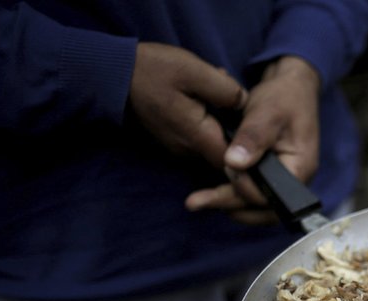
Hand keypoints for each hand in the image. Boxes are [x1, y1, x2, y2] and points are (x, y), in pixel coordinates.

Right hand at [129, 42, 246, 169]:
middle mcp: (188, 150)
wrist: (110, 74)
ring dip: (221, 120)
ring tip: (219, 91)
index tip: (256, 131)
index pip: (234, 161)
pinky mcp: (170, 138)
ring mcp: (177, 146)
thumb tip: (246, 105)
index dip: (249, 151)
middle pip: (225, 152)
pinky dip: (206, 118)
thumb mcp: (195, 72)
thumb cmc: (152, 71)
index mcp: (198, 137)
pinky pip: (197, 134)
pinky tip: (203, 94)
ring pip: (211, 141)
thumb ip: (226, 91)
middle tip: (239, 103)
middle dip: (236, 130)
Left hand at [185, 56, 321, 225]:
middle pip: (263, 210)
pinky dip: (233, 195)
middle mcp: (293, 182)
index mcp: (300, 169)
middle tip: (195, 202)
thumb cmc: (283, 97)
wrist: (290, 87)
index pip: (272, 197)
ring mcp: (282, 182)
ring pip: (256, 208)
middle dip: (230, 205)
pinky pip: (253, 196)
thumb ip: (252, 137)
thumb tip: (233, 164)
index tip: (224, 169)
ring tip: (199, 200)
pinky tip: (212, 192)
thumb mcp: (267, 112)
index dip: (245, 189)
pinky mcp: (269, 177)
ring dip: (229, 204)